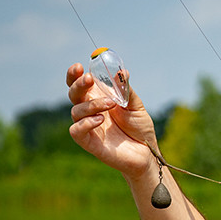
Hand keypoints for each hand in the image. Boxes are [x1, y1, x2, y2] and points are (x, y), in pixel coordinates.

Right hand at [65, 63, 158, 178]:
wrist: (147, 153)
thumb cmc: (140, 128)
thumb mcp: (136, 106)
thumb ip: (126, 90)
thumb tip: (122, 72)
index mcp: (98, 99)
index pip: (79, 84)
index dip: (74, 74)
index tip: (79, 66)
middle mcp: (90, 112)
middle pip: (73, 94)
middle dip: (78, 84)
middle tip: (89, 79)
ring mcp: (89, 127)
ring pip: (76, 111)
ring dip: (91, 104)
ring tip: (110, 104)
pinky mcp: (90, 142)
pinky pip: (76, 131)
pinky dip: (85, 123)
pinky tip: (100, 119)